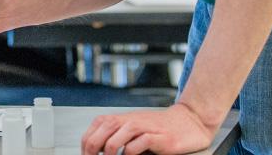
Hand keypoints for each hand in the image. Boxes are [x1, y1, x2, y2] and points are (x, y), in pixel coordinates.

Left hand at [80, 103, 215, 154]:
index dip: (84, 151)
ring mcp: (140, 129)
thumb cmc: (157, 128)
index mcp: (116, 121)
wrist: (186, 122)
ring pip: (112, 143)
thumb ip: (113, 139)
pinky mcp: (156, 137)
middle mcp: (125, 122)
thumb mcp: (131, 131)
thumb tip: (93, 152)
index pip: (89, 136)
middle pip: (96, 139)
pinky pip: (136, 146)